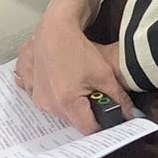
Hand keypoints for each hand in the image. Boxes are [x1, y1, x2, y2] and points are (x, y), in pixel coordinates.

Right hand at [16, 12, 131, 134]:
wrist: (54, 29)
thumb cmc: (79, 49)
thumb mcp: (104, 74)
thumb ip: (118, 98)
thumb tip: (129, 116)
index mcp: (66, 103)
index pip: (87, 129)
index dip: (100, 124)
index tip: (107, 115)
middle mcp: (47, 104)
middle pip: (72, 119)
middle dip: (84, 110)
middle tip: (92, 91)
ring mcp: (34, 96)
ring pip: (58, 109)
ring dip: (69, 101)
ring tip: (76, 81)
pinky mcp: (27, 86)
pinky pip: (42, 97)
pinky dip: (52, 92)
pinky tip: (59, 78)